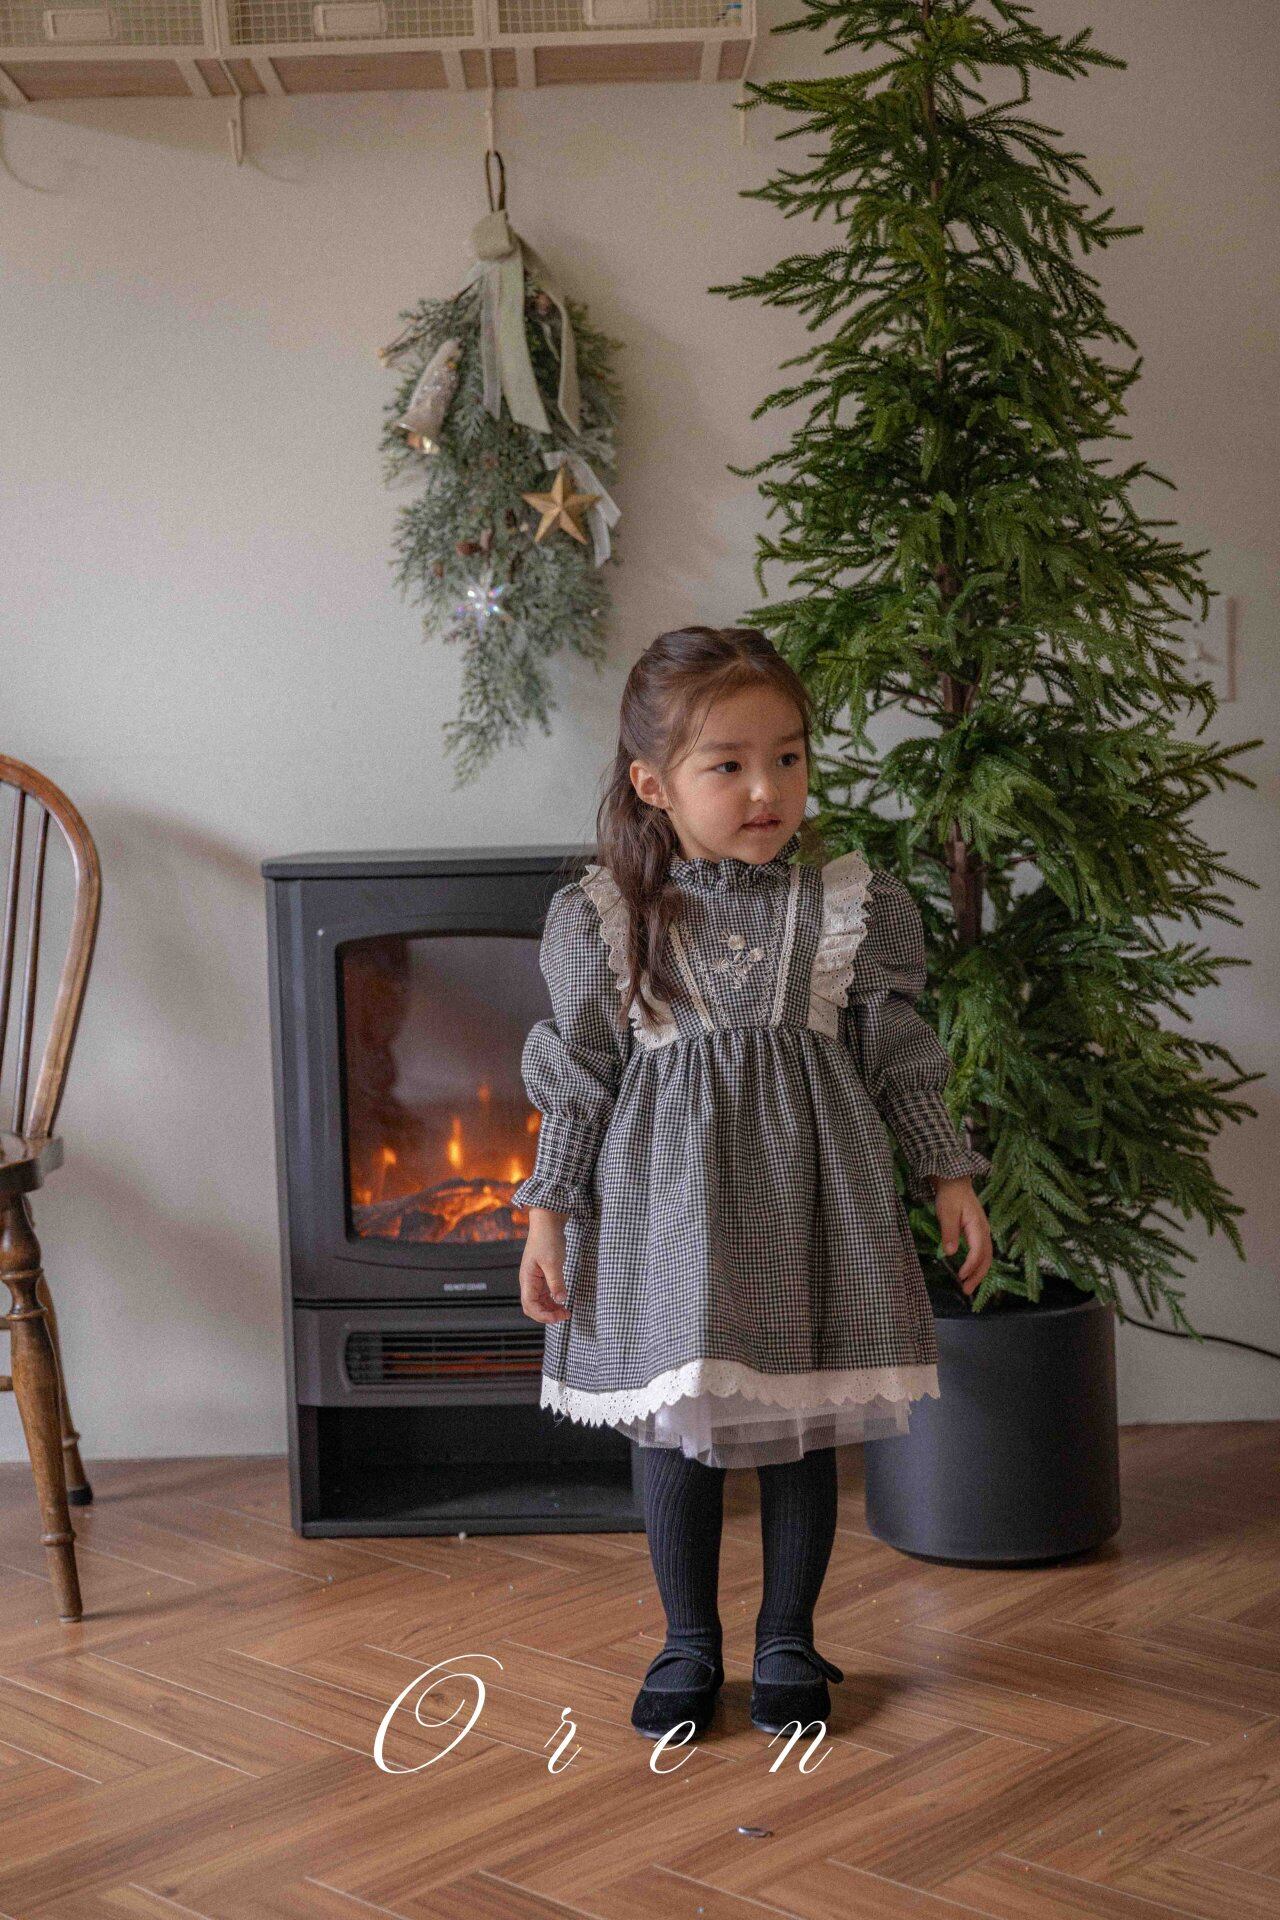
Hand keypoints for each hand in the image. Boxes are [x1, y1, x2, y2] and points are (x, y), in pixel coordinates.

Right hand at [519, 1208, 571, 1324]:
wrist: (548, 1221)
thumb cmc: (547, 1239)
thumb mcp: (553, 1262)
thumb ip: (556, 1282)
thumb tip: (560, 1299)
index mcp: (527, 1278)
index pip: (530, 1305)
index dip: (543, 1315)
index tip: (558, 1317)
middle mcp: (529, 1280)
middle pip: (533, 1306)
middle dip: (547, 1314)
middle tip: (564, 1315)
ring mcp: (535, 1278)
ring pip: (540, 1300)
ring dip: (551, 1308)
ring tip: (565, 1311)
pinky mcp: (543, 1274)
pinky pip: (545, 1292)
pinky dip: (553, 1299)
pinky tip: (562, 1299)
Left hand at [931, 1175, 992, 1296]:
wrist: (955, 1183)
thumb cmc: (950, 1196)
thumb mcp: (946, 1212)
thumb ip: (949, 1232)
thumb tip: (951, 1253)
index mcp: (978, 1226)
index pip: (978, 1250)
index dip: (970, 1265)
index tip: (960, 1276)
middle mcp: (984, 1231)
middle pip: (986, 1258)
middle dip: (977, 1276)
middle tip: (966, 1290)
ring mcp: (983, 1233)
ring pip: (986, 1257)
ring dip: (978, 1274)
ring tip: (968, 1287)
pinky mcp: (978, 1234)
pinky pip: (982, 1253)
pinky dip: (977, 1266)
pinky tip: (970, 1273)